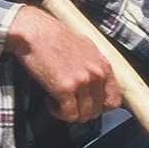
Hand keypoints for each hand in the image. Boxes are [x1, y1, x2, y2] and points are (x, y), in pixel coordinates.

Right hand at [5, 5, 120, 121]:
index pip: (113, 100)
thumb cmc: (55, 37)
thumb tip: (95, 84)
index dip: (99, 107)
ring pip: (83, 115)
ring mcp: (82, 82)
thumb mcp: (85, 48)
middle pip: (96, 110)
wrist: (34, 32)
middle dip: (80, 111)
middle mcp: (97, 75)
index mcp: (103, 65)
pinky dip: (57, 112)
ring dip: (68, 112)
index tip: (85, 104)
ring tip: (56, 99)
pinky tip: (49, 99)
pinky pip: (68, 115)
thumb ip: (94, 66)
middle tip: (66, 102)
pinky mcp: (65, 88)